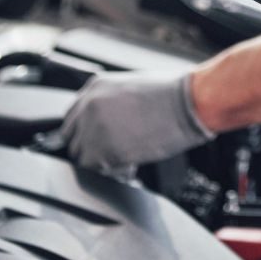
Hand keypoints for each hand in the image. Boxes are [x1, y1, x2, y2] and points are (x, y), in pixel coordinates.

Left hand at [60, 71, 212, 170]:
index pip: (73, 116)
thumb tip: (112, 121)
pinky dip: (110, 172)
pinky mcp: (101, 149)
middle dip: (90, 148)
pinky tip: (130, 166)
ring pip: (80, 156)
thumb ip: (113, 103)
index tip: (96, 141)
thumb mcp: (134, 87)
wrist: (187, 102)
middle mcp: (88, 105)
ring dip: (100, 162)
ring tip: (125, 160)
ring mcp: (92, 127)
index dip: (86, 132)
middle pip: (72, 137)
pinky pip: (93, 170)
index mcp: (95, 87)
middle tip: (111, 154)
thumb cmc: (174, 93)